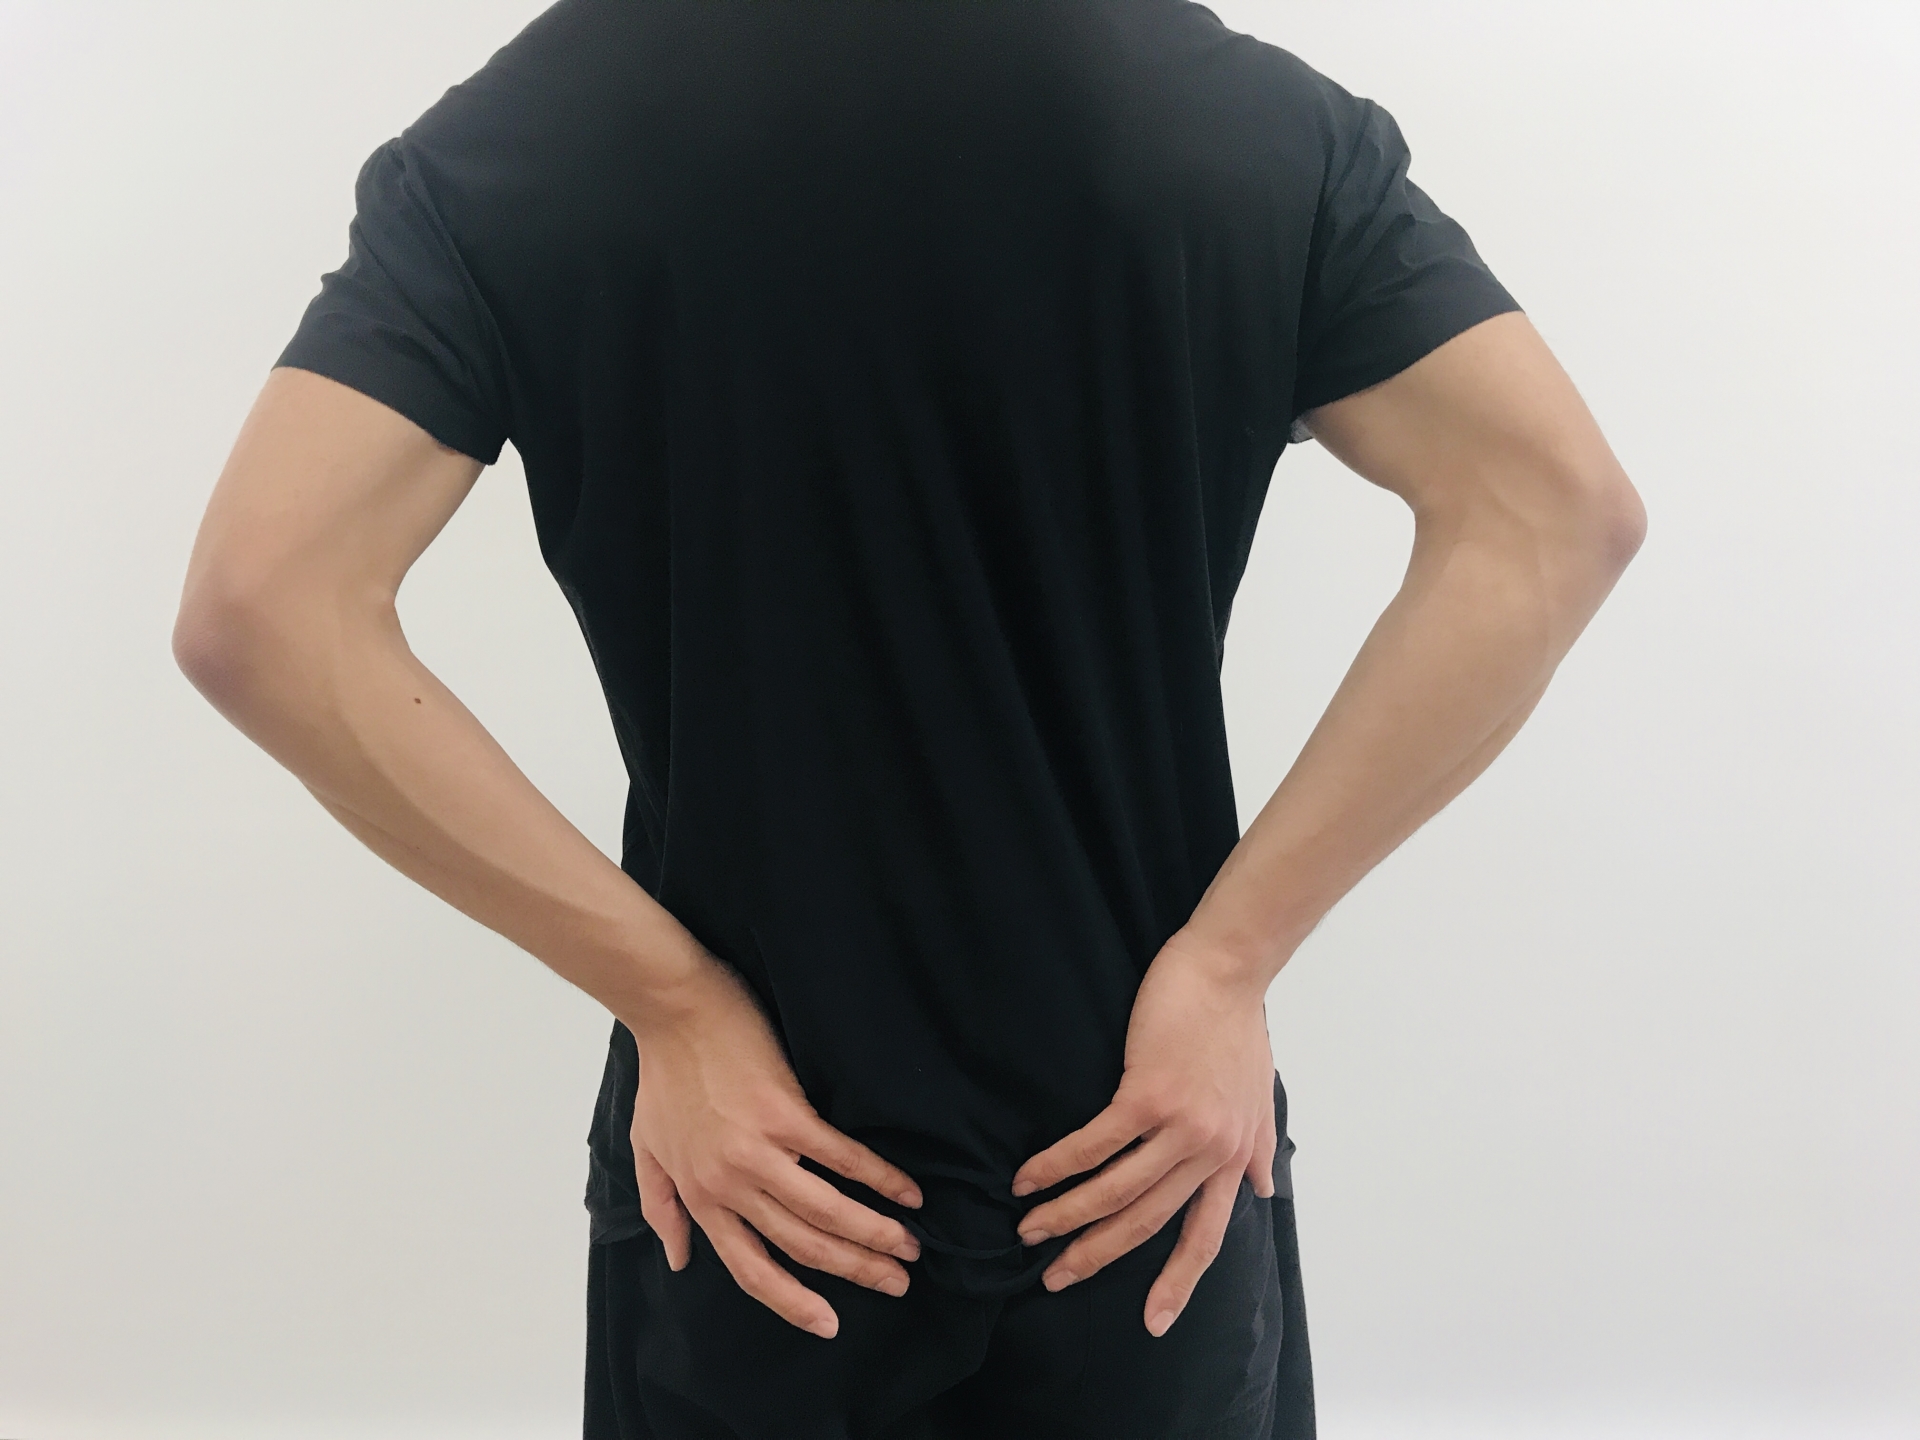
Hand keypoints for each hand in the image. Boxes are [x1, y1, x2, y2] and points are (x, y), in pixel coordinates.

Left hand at [626, 956, 924, 1339]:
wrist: (673, 1010)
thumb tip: (678, 1258)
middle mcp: (730, 1185)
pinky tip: (908, 1191)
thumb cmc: (661, 1073)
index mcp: (701, 1198)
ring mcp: (758, 1151)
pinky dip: (879, 1177)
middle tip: (897, 1283)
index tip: (828, 1324)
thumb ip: (662, 1206)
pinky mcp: (785, 1113)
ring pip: (825, 1212)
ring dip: (874, 1234)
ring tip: (911, 1248)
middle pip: (801, 1246)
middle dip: (854, 1270)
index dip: (792, 1302)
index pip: (750, 1268)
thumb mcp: (646, 1148)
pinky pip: (841, 1157)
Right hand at [1010, 933, 1276, 1336]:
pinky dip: (1057, 1166)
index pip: (1204, 1234)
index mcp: (1233, 1157)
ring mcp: (1180, 1125)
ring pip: (1115, 1190)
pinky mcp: (1148, 1095)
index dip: (1177, 1281)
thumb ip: (1260, 1145)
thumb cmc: (1238, 1024)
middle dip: (1096, 1255)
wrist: (1228, 968)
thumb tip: (1264, 1189)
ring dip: (1065, 1215)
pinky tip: (1028, 1178)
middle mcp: (1210, 1151)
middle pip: (1146, 1222)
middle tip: (1055, 1278)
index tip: (1153, 1322)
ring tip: (1027, 1229)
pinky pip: (1094, 1145)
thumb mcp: (1260, 1095)